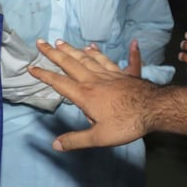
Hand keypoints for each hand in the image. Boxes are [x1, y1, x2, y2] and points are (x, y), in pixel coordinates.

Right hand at [28, 38, 153, 150]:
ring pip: (87, 58)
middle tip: (41, 42)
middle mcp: (93, 80)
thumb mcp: (99, 137)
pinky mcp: (123, 73)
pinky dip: (102, 52)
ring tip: (61, 42)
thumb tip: (55, 144)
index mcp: (84, 94)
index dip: (43, 75)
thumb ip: (76, 140)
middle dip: (53, 53)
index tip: (31, 67)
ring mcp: (109, 74)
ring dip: (72, 50)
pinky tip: (97, 45)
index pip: (59, 82)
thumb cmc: (126, 123)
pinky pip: (110, 60)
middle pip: (70, 63)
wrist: (155, 109)